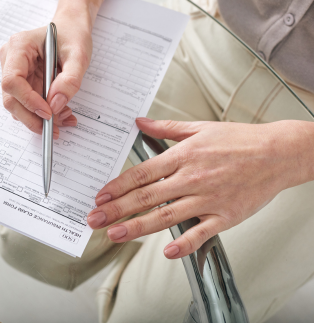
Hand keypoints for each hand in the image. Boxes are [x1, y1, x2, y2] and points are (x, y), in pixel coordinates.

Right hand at [0, 17, 91, 137]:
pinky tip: (60, 112)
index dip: (28, 101)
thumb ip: (69, 80)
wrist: (70, 29)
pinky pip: (26, 104)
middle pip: (11, 98)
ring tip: (65, 117)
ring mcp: (13, 72)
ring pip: (17, 105)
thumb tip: (55, 105)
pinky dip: (42, 113)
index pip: (12, 81)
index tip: (48, 113)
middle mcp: (10, 60)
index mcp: (19, 46)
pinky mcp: (21, 82)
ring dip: (38, 118)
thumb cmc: (72, 35)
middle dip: (32, 117)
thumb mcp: (79, 55)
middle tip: (54, 128)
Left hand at [86, 118, 313, 258]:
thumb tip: (139, 122)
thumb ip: (165, 128)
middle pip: (146, 197)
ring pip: (165, 216)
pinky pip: (201, 232)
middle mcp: (191, 178)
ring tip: (114, 235)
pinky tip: (167, 252)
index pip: (141, 173)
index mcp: (182, 156)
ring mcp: (208, 198)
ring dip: (137, 227)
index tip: (100, 196)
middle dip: (116, 209)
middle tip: (94, 219)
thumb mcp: (200, 127)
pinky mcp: (226, 216)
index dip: (117, 186)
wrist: (279, 152)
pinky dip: (184, 243)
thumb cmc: (240, 140)